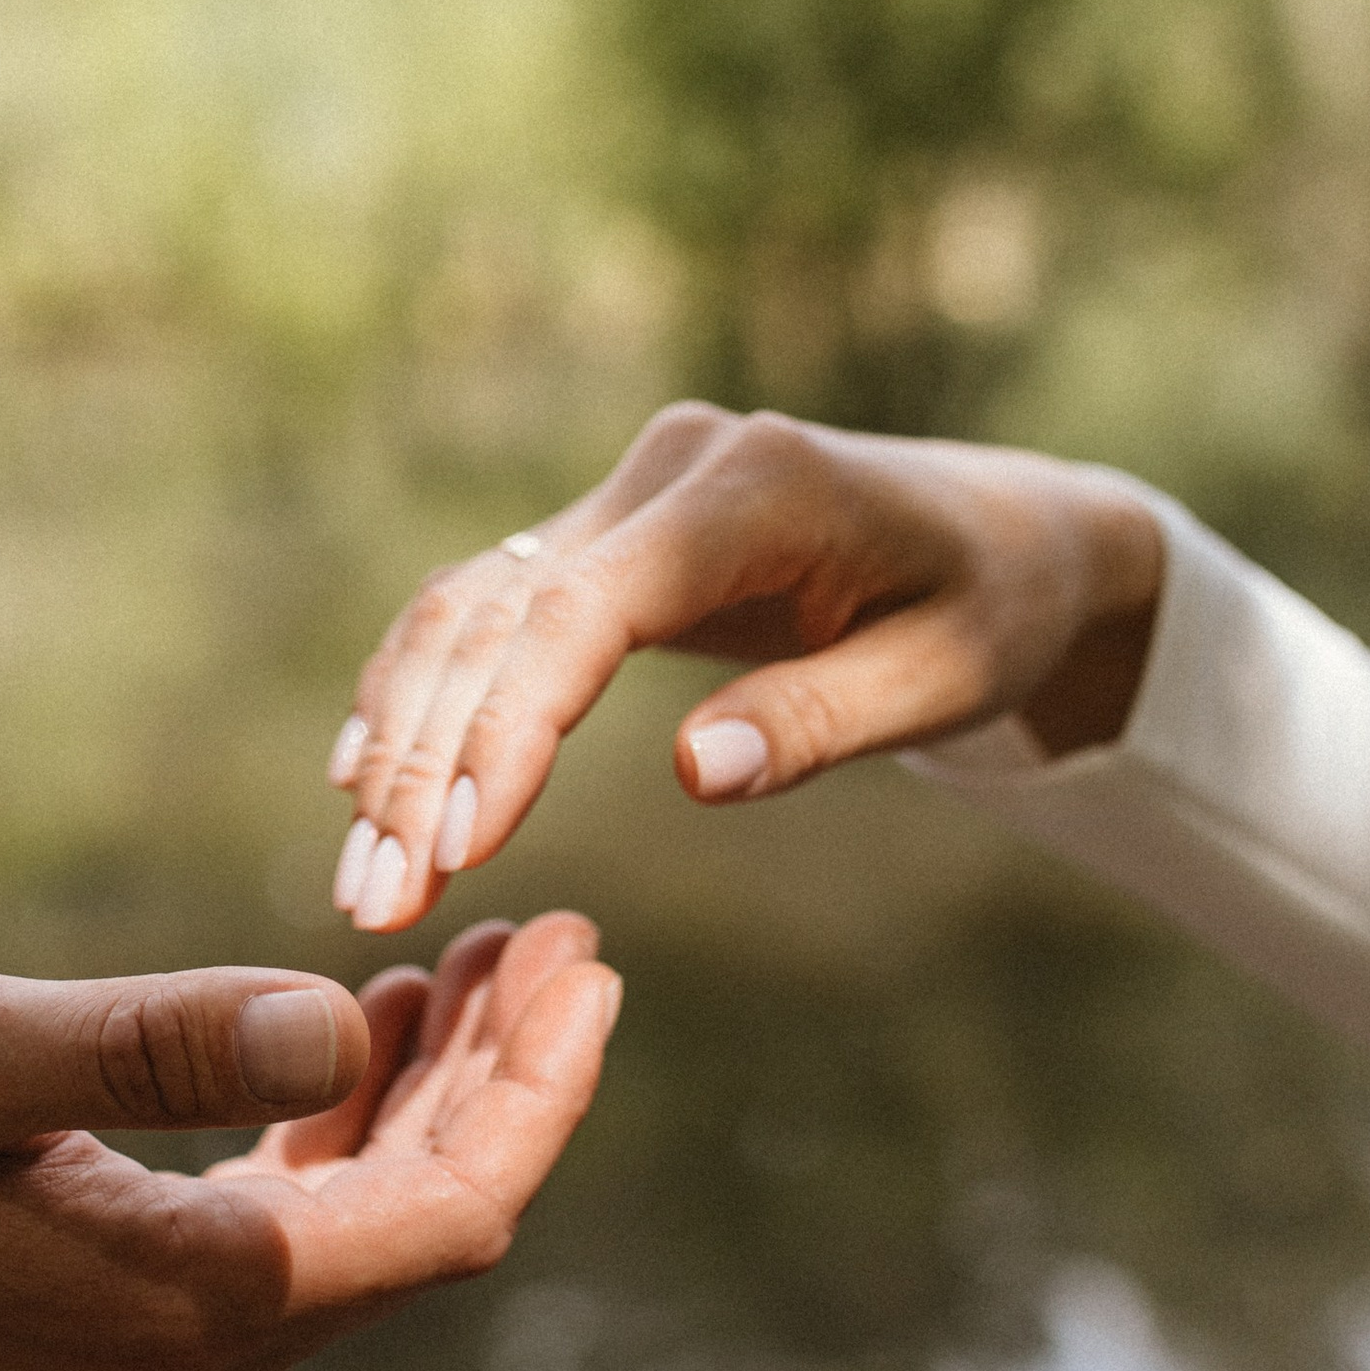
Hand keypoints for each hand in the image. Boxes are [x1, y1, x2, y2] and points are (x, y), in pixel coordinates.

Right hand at [0, 916, 618, 1370]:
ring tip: (495, 956)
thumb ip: (147, 1044)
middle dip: (515, 1080)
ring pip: (370, 1218)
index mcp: (191, 1299)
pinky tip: (366, 1021)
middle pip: (432, 1220)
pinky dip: (349, 1118)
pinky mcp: (127, 1305)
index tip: (588, 962)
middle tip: (571, 937)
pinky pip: (293, 1219)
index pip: (444, 1214)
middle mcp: (205, 1347)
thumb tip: (335, 1016)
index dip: (536, 1093)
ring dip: (440, 1092)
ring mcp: (168, 1338)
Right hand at [327, 404, 1165, 932]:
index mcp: (759, 486)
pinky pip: (487, 608)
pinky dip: (422, 693)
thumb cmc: (991, 609)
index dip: (509, 725)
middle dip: (427, 761)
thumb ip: (820, 719)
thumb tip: (694, 777)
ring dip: (402, 738)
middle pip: (503, 612)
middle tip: (377, 900)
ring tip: (365, 875)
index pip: (589, 607)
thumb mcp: (946, 677)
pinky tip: (368, 781)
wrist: (1004, 532)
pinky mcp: (605, 532)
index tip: (459, 848)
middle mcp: (671, 469)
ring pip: (470, 609)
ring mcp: (628, 493)